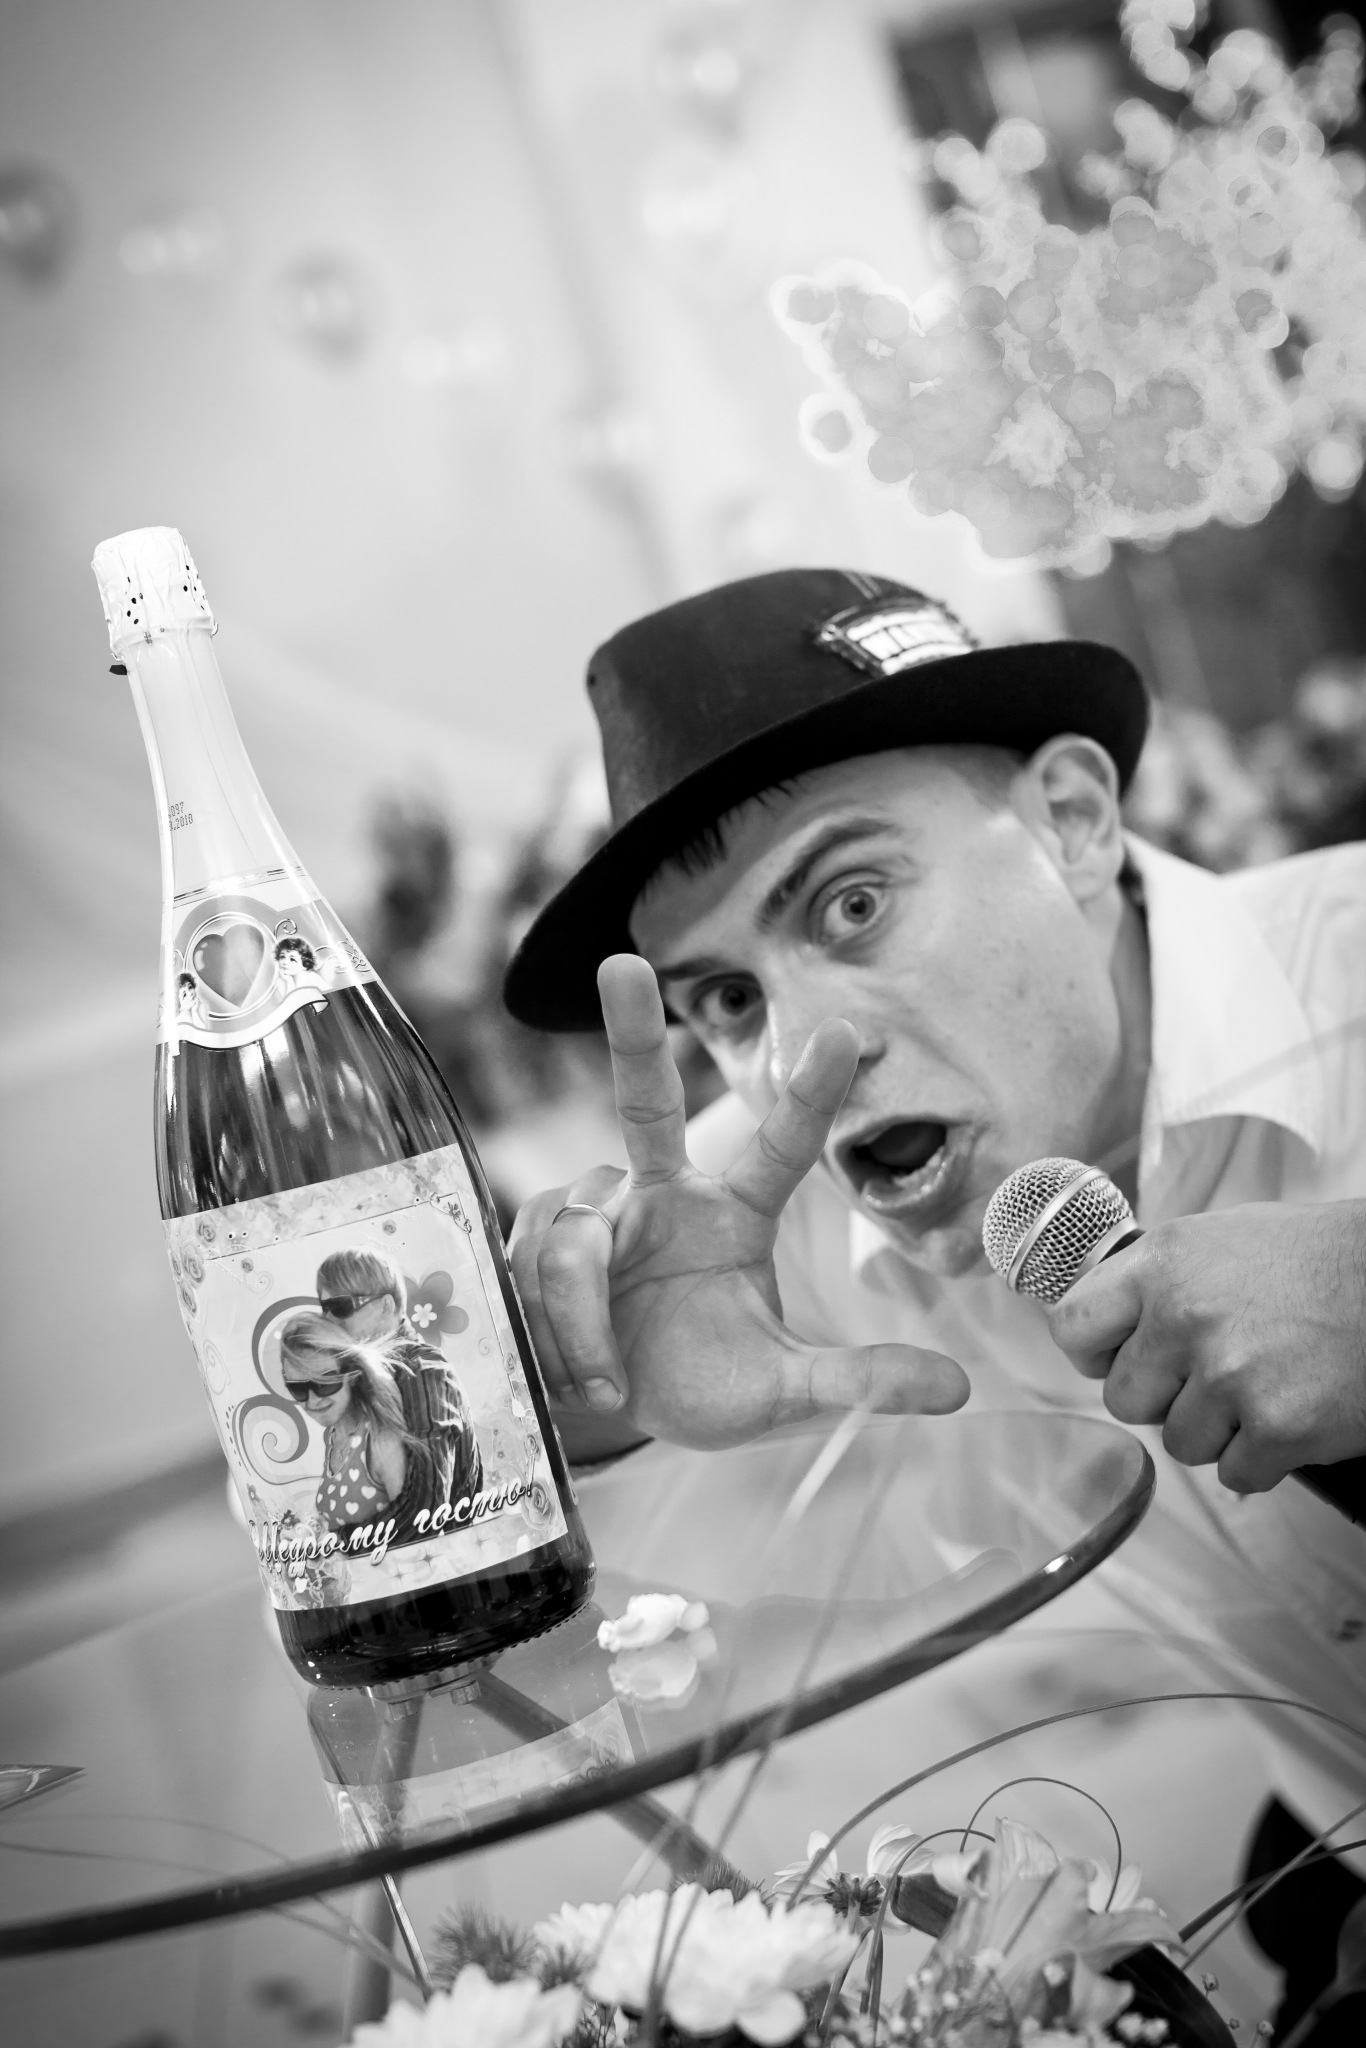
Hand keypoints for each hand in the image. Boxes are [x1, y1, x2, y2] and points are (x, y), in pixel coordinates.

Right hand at [509, 955, 968, 1452]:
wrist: (614, 1420)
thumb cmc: (706, 1387)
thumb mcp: (785, 1394)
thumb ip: (860, 1381)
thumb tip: (962, 1390)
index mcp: (733, 1217)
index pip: (780, 1149)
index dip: (810, 1094)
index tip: (846, 1032)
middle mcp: (663, 1195)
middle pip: (645, 1100)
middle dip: (632, 1031)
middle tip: (624, 962)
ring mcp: (597, 1213)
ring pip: (580, 1235)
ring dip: (585, 1315)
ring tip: (608, 1379)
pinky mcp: (539, 1239)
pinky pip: (538, 1264)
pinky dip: (560, 1330)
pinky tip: (573, 1372)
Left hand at [1046, 1201, 1365, 1491]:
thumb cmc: (1324, 1258)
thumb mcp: (1227, 1238)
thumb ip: (1164, 1278)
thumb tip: (1115, 1319)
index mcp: (1164, 1263)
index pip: (1072, 1325)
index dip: (1094, 1352)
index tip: (1117, 1358)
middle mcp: (1184, 1319)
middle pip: (1124, 1399)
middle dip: (1163, 1398)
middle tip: (1212, 1376)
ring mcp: (1228, 1378)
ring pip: (1180, 1442)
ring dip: (1219, 1429)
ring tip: (1267, 1385)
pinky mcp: (1275, 1429)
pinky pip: (1235, 1474)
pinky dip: (1264, 1458)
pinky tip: (1294, 1414)